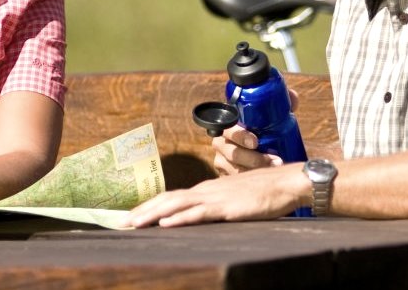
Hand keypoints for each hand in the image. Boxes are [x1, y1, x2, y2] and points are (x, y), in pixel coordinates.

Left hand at [127, 163, 308, 227]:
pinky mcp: (226, 207)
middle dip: (142, 211)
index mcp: (207, 189)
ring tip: (133, 224)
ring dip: (152, 214)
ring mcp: (215, 197)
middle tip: (120, 223)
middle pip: (167, 199)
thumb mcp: (235, 198)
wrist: (287, 182)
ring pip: (176, 205)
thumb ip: (218, 206)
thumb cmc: (265, 192)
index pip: (172, 197)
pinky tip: (166, 223)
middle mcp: (206, 190)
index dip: (150, 207)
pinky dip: (180, 218)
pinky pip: (199, 213)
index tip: (131, 217)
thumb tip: (203, 214)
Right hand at [211, 88, 299, 175]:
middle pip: (231, 153)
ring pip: (234, 169)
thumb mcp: (274, 115)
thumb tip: (292, 97)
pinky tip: (264, 183)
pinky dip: (249, 183)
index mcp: (229, 126)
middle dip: (253, 159)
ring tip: (275, 170)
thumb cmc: (265, 130)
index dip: (240, 136)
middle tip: (275, 161)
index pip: (228, 129)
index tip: (256, 142)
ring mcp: (222, 161)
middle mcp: (221, 143)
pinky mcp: (226, 177)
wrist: (259, 150)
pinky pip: (234, 181)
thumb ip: (283, 102)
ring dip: (255, 172)